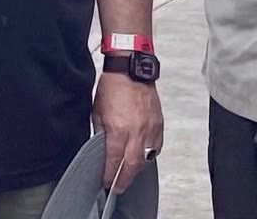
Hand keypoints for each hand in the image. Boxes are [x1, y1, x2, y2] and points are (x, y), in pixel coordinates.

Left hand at [92, 71, 162, 195]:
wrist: (130, 69)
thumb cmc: (113, 86)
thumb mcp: (97, 111)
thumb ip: (101, 132)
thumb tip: (102, 148)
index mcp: (118, 129)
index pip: (114, 161)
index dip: (109, 175)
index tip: (106, 181)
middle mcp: (136, 132)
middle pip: (132, 166)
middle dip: (124, 180)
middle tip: (118, 187)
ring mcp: (150, 129)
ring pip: (146, 159)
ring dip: (136, 169)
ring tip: (128, 174)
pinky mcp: (158, 124)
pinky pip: (156, 147)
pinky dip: (149, 155)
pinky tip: (142, 157)